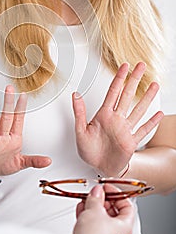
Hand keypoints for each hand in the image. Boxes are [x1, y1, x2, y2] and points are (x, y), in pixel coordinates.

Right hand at [0, 85, 51, 174]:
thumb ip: (34, 160)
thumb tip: (48, 161)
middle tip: (9, 88)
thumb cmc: (1, 164)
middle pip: (6, 118)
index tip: (23, 95)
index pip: (18, 120)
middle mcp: (1, 137)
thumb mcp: (20, 163)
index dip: (21, 108)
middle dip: (8, 103)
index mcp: (13, 139)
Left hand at [73, 62, 163, 176]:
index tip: (125, 66)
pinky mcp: (131, 142)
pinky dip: (151, 123)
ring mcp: (125, 130)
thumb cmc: (89, 150)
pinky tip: (158, 114)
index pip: (113, 92)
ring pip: (138, 110)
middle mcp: (117, 119)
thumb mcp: (80, 131)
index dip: (119, 78)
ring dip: (146, 98)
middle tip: (141, 66)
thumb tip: (75, 94)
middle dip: (134, 79)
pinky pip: (143, 131)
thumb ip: (79, 112)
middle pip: (128, 95)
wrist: (98, 168)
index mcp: (104, 115)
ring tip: (154, 85)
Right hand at [73, 184, 133, 233]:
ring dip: (93, 207)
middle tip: (95, 193)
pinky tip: (81, 209)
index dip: (117, 194)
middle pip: (113, 212)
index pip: (127, 205)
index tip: (107, 187)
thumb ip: (96, 198)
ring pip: (101, 218)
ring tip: (86, 199)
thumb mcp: (95, 209)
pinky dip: (88, 216)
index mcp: (125, 226)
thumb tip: (97, 191)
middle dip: (103, 200)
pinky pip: (93, 226)